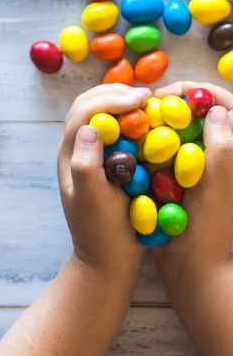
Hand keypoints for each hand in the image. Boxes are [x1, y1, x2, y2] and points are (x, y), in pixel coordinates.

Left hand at [58, 84, 150, 272]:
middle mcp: (76, 150)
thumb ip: (85, 164)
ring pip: (99, 114)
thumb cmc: (101, 231)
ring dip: (120, 101)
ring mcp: (90, 154)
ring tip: (146, 102)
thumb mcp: (92, 200)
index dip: (108, 100)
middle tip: (144, 95)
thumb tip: (88, 128)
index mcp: (69, 155)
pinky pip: (114, 130)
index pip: (83, 114)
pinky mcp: (106, 162)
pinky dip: (128, 118)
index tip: (138, 100)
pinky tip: (146, 120)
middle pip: (87, 106)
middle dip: (113, 93)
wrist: (107, 259)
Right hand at [151, 81, 232, 275]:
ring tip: (137, 119)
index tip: (166, 93)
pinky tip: (132, 141)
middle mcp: (216, 152)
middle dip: (173, 101)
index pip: (224, 104)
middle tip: (146, 104)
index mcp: (232, 150)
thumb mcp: (218, 185)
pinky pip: (164, 147)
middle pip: (198, 112)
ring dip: (159, 119)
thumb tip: (218, 109)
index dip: (197, 92)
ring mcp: (196, 163)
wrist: (191, 263)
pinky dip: (150, 140)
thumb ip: (223, 147)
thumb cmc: (209, 227)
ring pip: (179, 127)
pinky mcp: (179, 174)